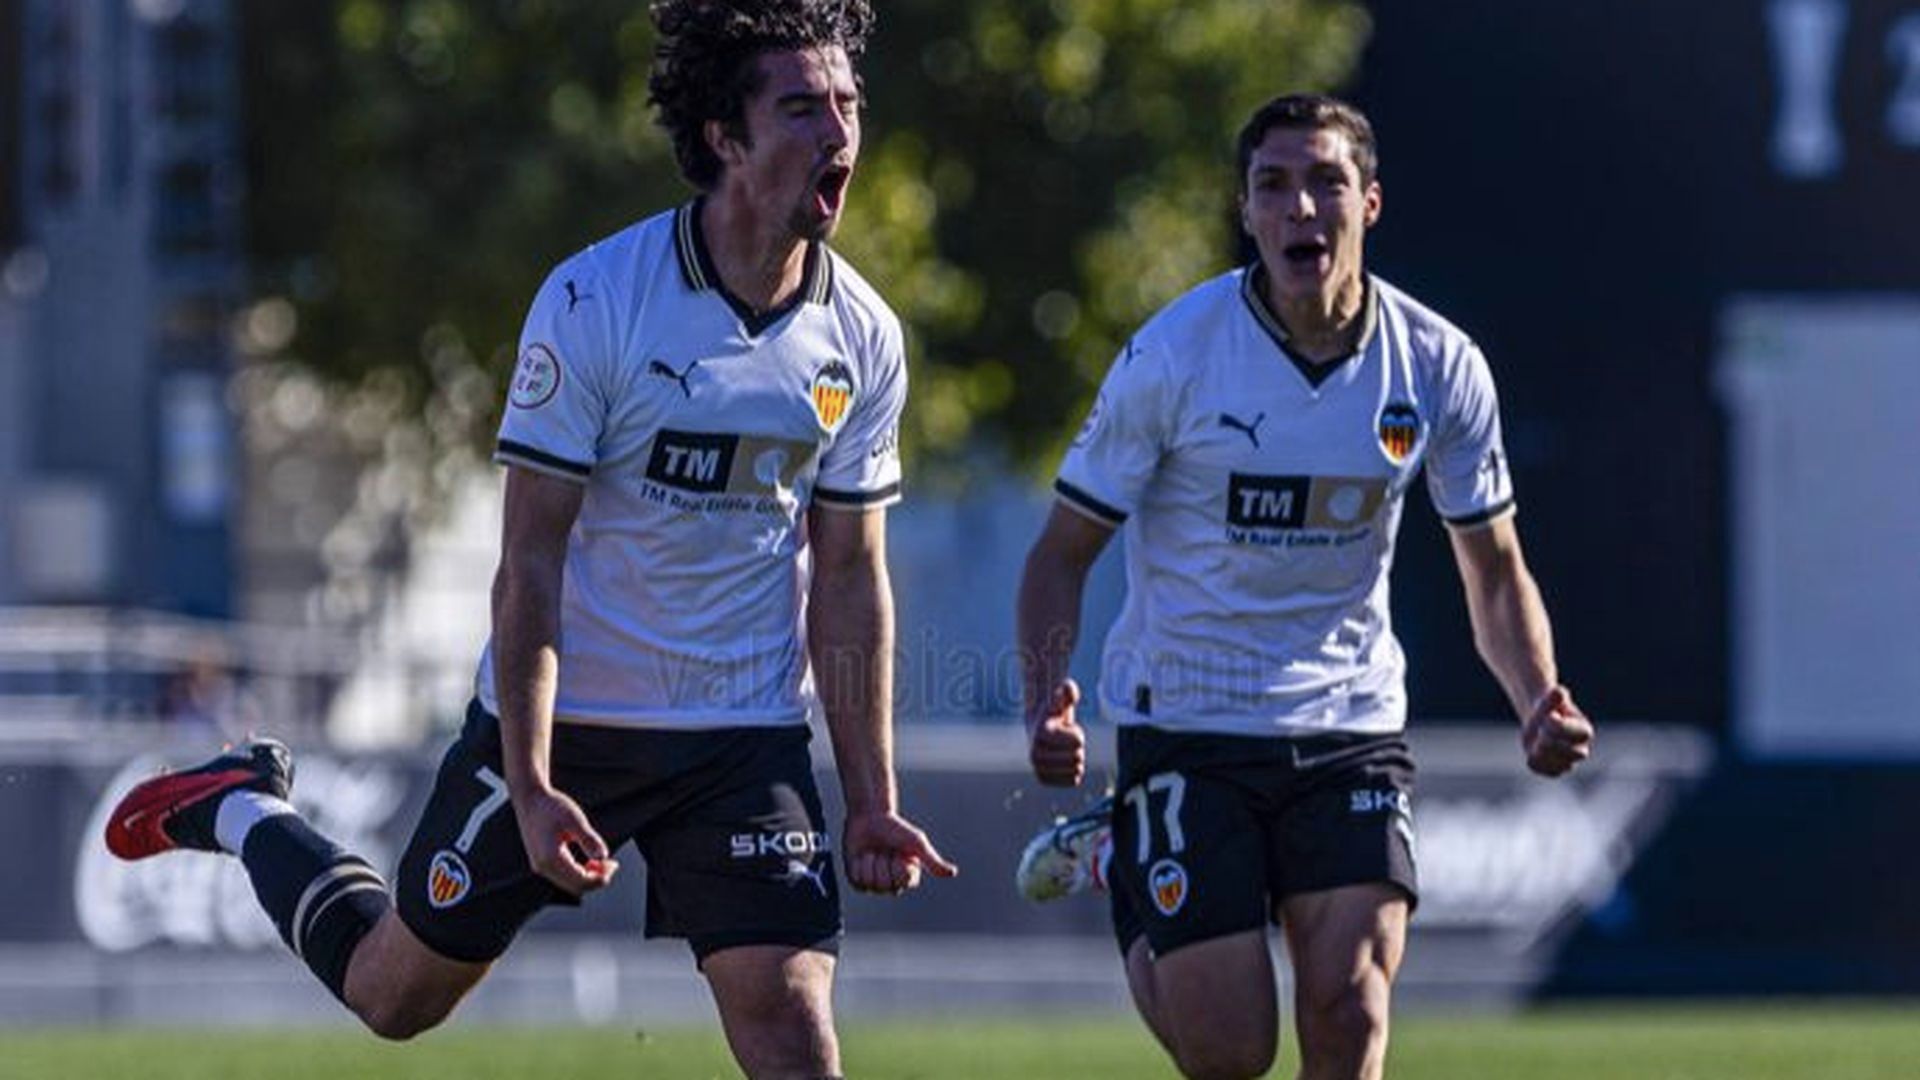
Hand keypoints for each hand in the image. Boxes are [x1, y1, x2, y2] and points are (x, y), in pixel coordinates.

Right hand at [514, 786, 618, 895]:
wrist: (529, 798)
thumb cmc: (551, 806)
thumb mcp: (574, 819)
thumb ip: (589, 839)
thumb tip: (603, 856)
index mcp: (550, 859)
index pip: (581, 881)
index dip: (601, 876)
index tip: (614, 863)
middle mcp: (543, 867)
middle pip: (576, 887)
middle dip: (596, 878)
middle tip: (611, 863)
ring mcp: (540, 866)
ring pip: (570, 884)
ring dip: (588, 876)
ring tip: (601, 861)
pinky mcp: (541, 862)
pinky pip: (563, 877)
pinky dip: (579, 873)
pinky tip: (589, 861)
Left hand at [841, 810, 957, 894]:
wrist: (870, 817)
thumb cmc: (896, 829)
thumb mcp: (917, 843)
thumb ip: (933, 861)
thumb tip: (953, 873)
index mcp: (908, 877)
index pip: (902, 880)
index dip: (898, 863)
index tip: (899, 851)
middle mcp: (892, 884)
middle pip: (884, 885)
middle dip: (883, 862)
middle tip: (885, 850)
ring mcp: (874, 884)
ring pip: (870, 883)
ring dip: (870, 862)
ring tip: (873, 851)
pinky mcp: (857, 880)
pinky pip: (857, 880)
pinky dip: (859, 864)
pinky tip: (862, 855)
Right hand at [1028, 679, 1086, 786]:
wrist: (1038, 729)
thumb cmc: (1054, 713)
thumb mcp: (1061, 700)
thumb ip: (1068, 691)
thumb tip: (1068, 688)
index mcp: (1041, 734)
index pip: (1078, 741)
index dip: (1077, 734)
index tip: (1065, 728)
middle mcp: (1035, 754)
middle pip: (1078, 758)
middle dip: (1077, 748)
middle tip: (1064, 740)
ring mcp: (1038, 768)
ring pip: (1077, 770)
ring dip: (1075, 759)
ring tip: (1063, 750)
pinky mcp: (1043, 779)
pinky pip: (1073, 781)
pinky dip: (1074, 772)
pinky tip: (1064, 762)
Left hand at [1522, 685, 1593, 776]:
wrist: (1538, 718)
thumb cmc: (1548, 706)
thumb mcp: (1550, 697)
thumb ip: (1554, 696)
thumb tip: (1558, 693)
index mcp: (1584, 731)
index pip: (1581, 735)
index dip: (1560, 726)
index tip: (1548, 717)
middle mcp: (1580, 750)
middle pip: (1573, 753)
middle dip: (1552, 739)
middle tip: (1541, 729)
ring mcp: (1567, 762)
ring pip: (1560, 767)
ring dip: (1542, 752)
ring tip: (1536, 740)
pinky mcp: (1553, 770)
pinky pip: (1544, 771)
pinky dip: (1534, 760)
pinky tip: (1533, 749)